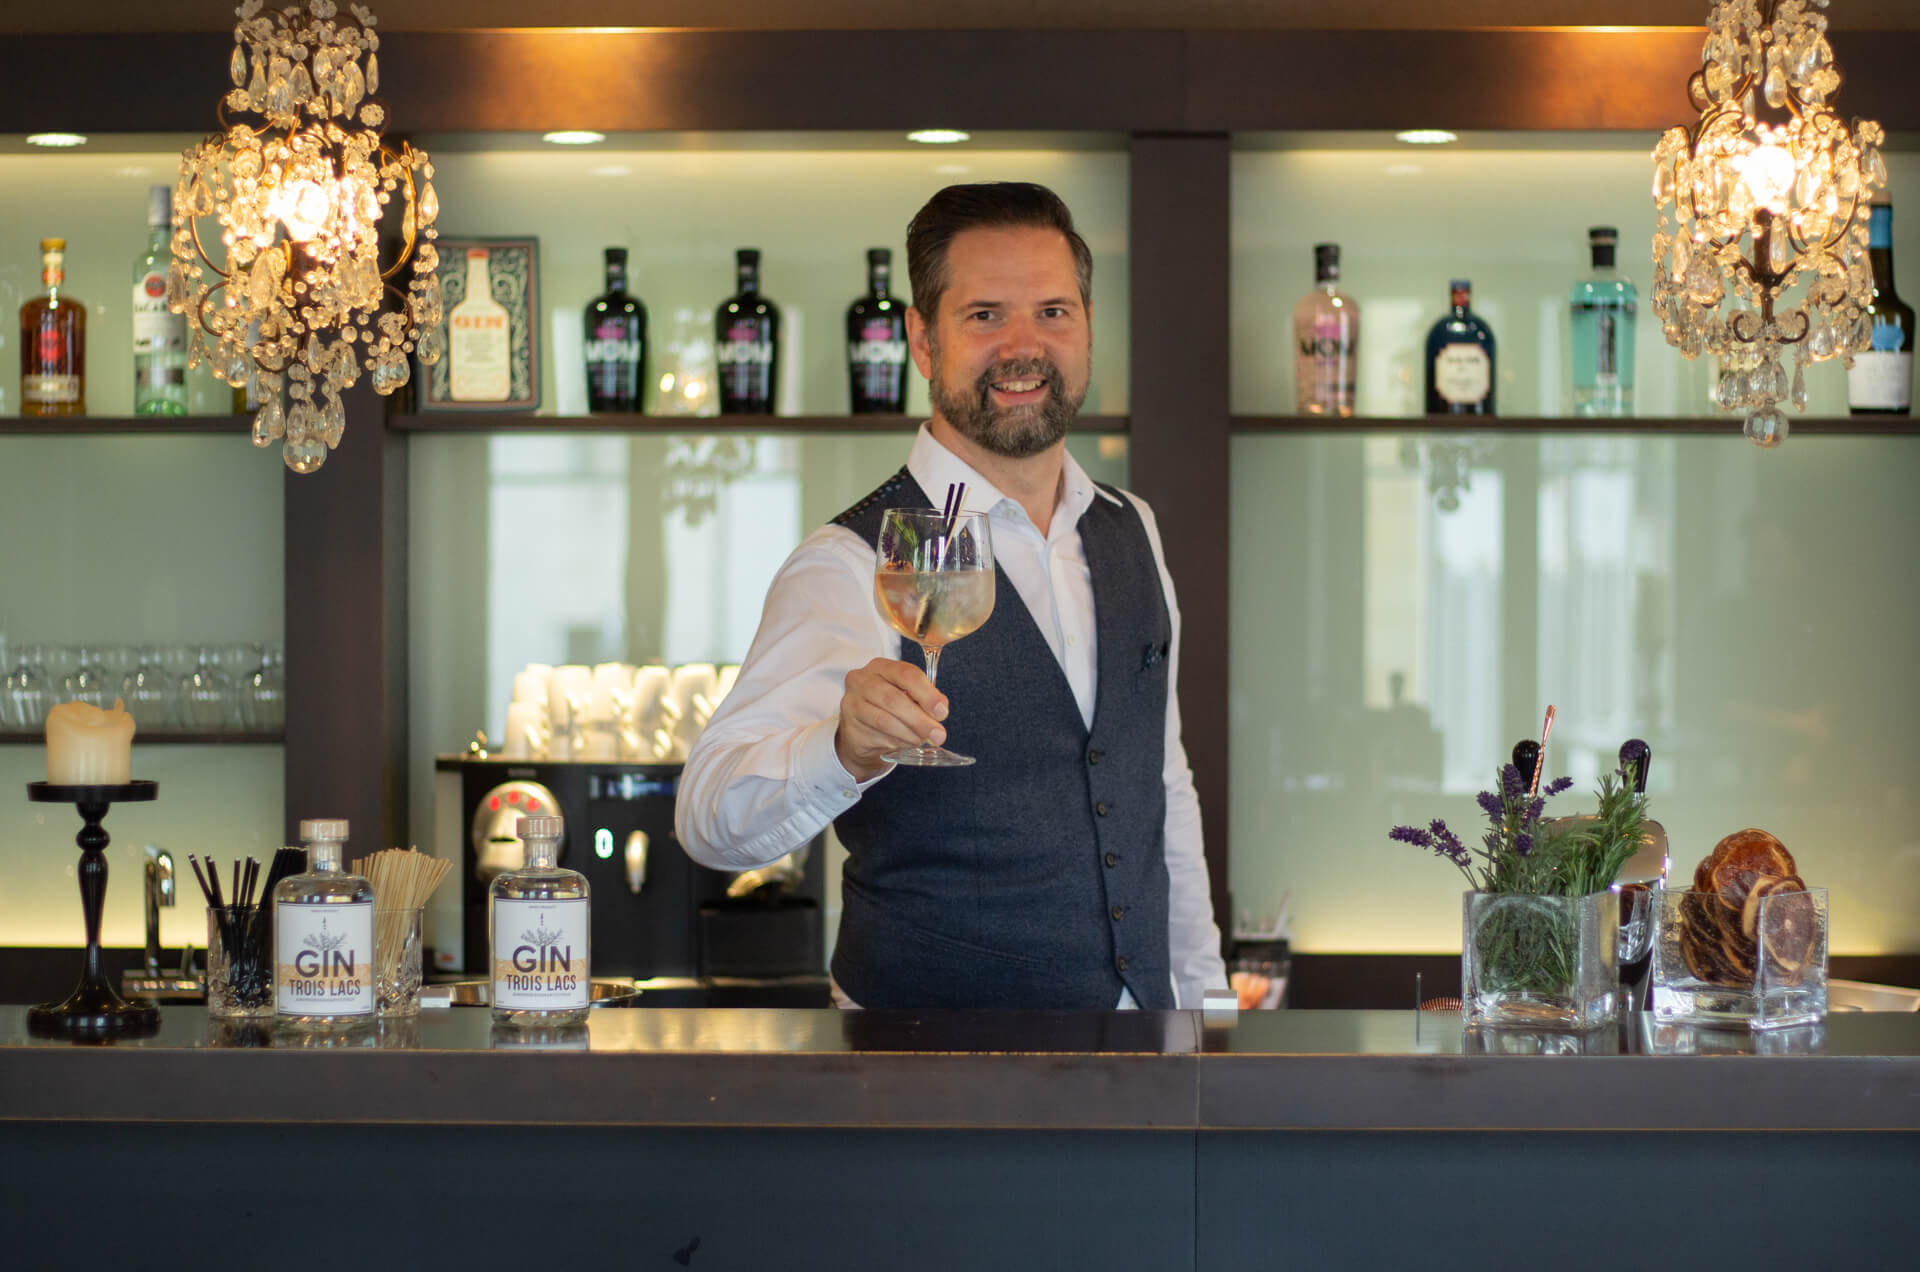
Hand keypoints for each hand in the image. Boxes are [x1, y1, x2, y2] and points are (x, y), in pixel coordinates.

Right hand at [834, 658, 947, 779]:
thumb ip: (926, 699)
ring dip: (909, 734)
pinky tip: (903, 744)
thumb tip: (940, 710)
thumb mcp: (909, 697)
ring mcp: (851, 704)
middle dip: (920, 719)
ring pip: (884, 720)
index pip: (906, 674)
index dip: (927, 694)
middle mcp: (861, 681)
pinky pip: (877, 737)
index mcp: (880, 667)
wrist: (861, 733)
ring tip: (921, 740)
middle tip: (938, 735)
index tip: (942, 712)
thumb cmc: (889, 709)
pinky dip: (896, 743)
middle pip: (894, 699)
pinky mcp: (849, 727)